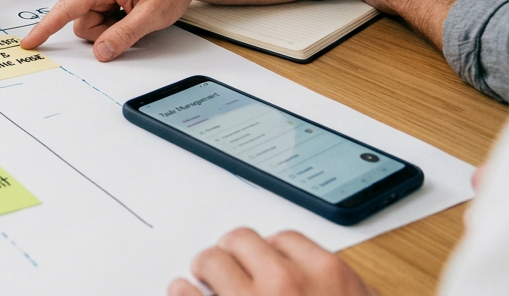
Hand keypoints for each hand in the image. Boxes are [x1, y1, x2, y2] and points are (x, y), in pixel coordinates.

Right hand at [21, 0, 198, 60]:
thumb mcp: (152, 15)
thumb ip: (125, 35)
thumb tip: (101, 51)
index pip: (67, 9)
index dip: (46, 28)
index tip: (30, 42)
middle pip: (83, 22)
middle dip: (104, 32)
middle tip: (132, 22)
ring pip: (91, 22)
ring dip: (111, 27)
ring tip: (134, 15)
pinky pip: (99, 16)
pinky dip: (114, 21)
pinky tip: (131, 11)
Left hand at [168, 228, 376, 295]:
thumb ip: (348, 289)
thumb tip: (330, 277)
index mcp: (327, 276)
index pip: (283, 239)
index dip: (269, 254)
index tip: (262, 264)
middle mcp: (286, 284)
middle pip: (240, 241)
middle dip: (231, 255)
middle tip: (225, 269)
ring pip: (209, 260)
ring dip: (204, 271)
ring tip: (202, 282)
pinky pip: (183, 293)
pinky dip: (181, 293)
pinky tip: (185, 295)